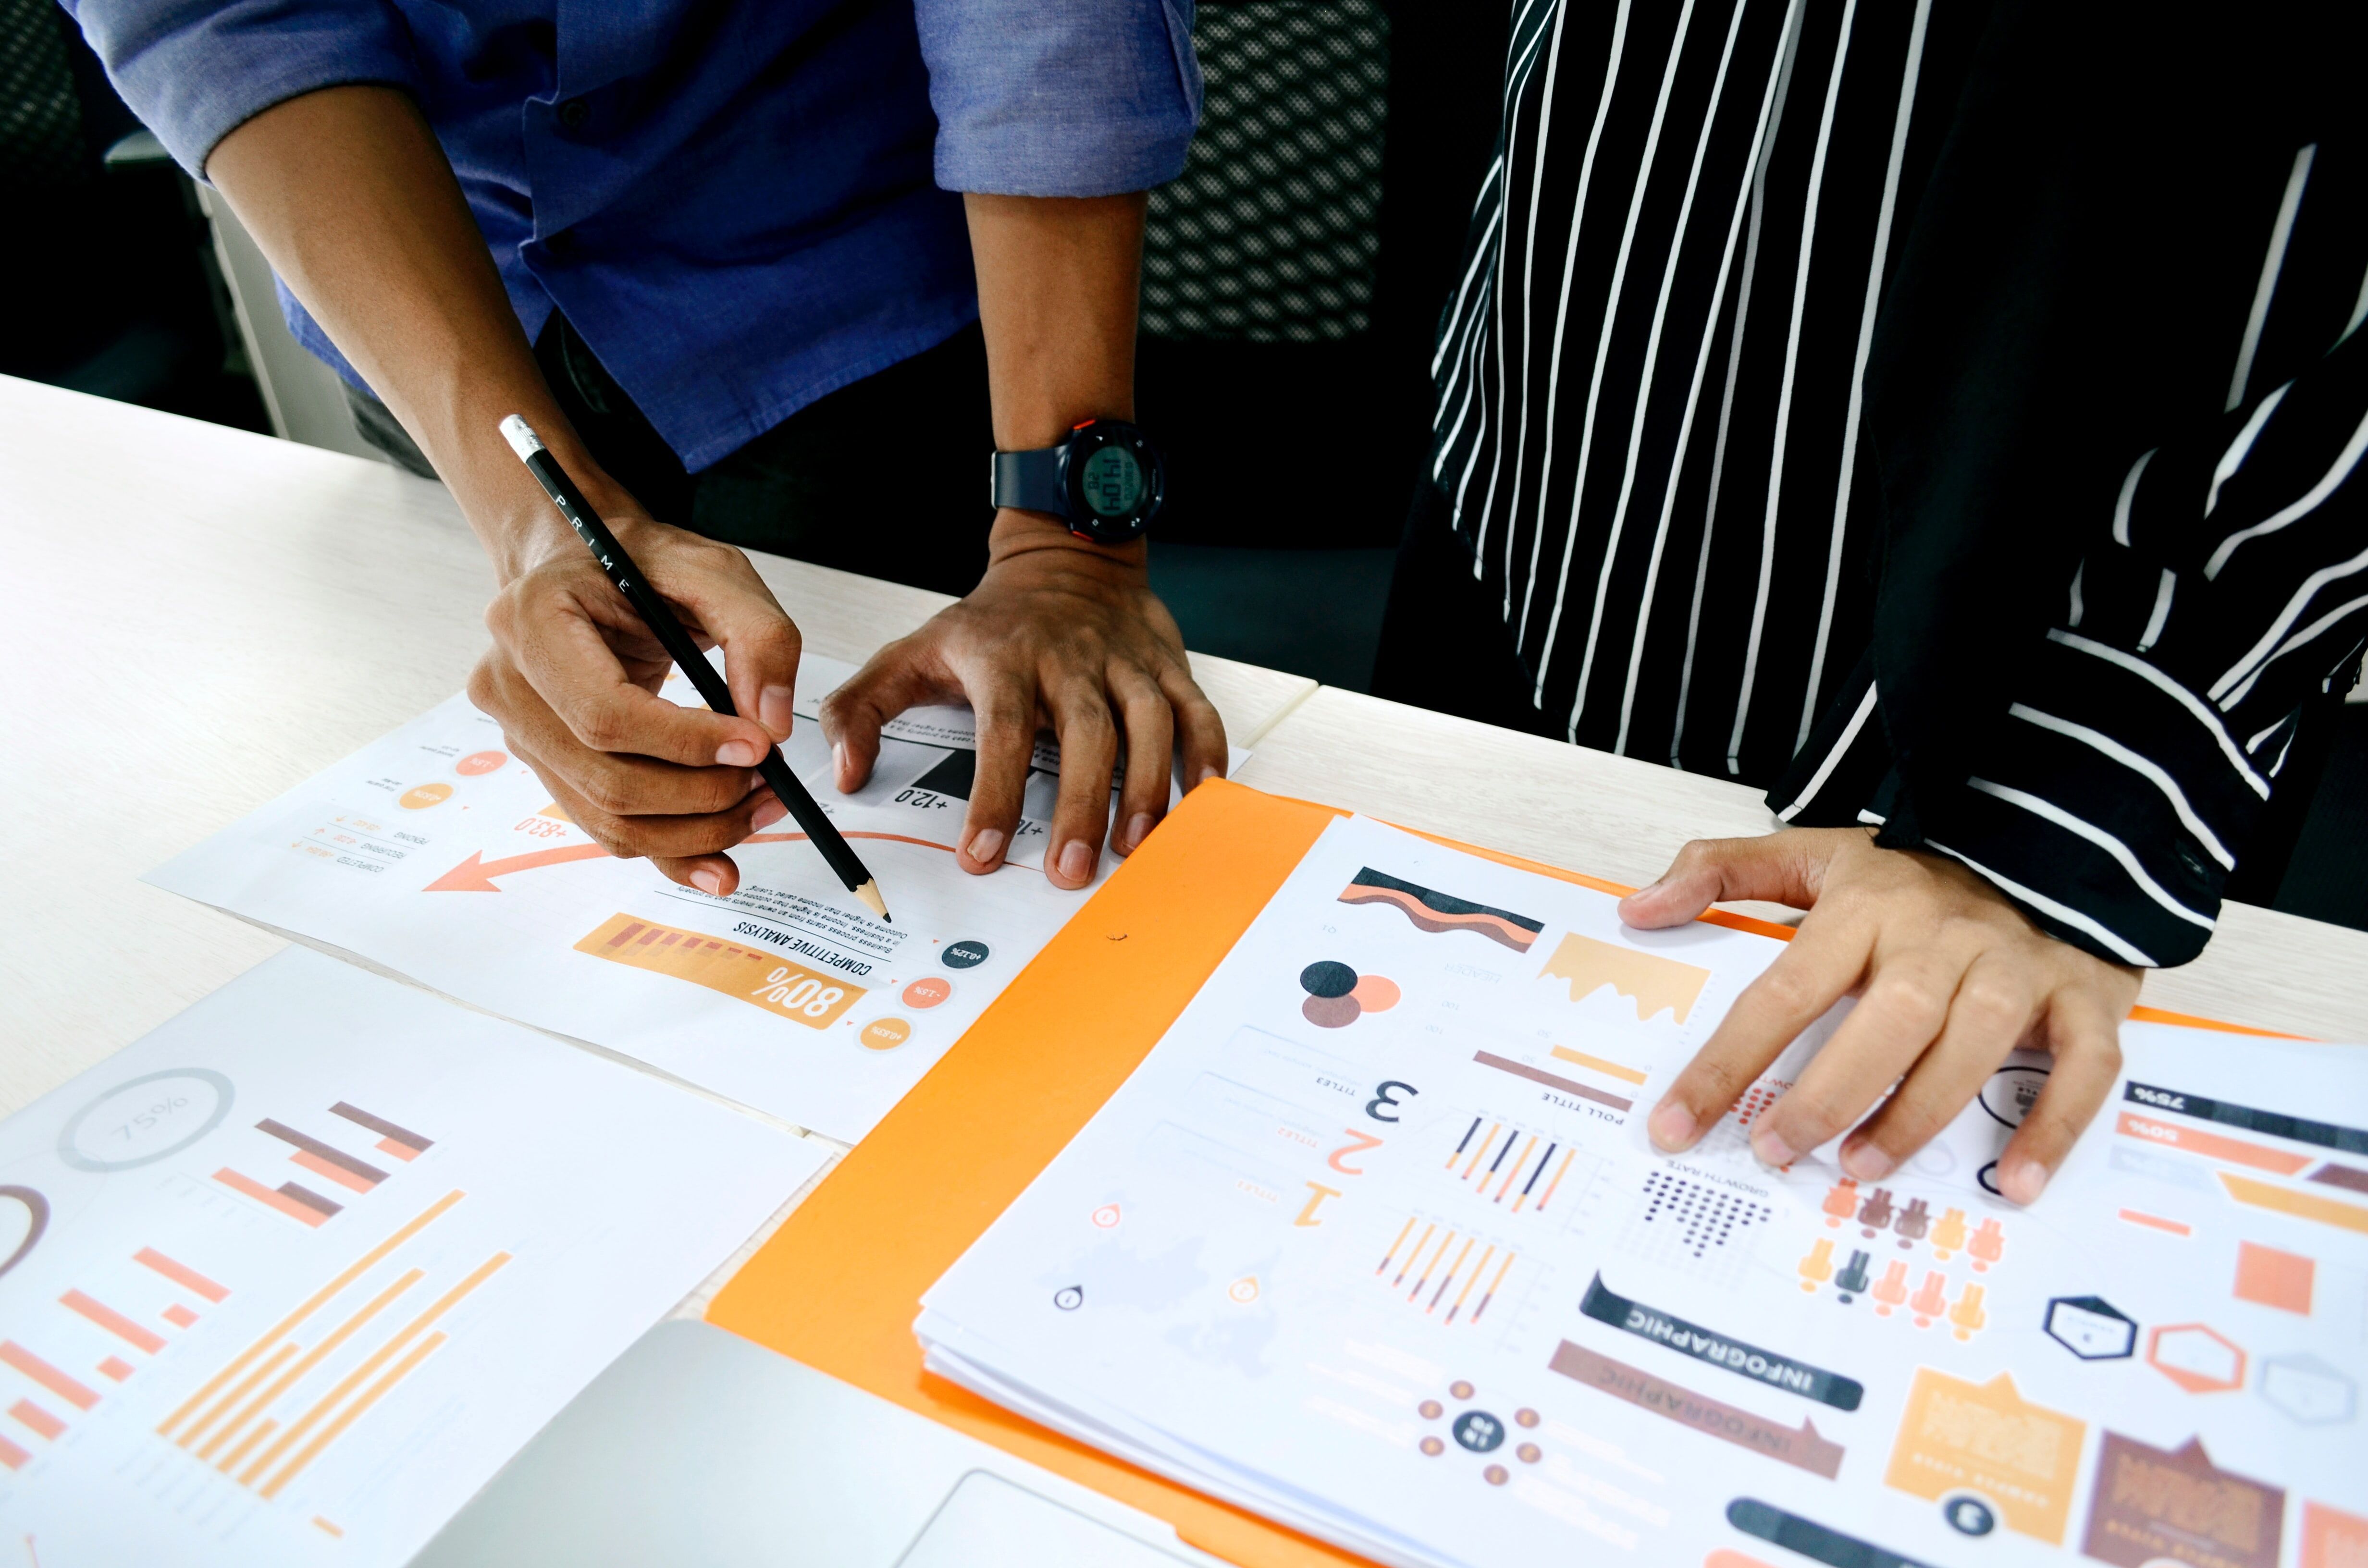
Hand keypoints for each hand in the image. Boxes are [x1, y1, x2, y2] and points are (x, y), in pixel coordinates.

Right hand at [470, 509, 804, 896]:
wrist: (588, 569)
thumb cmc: (643, 563)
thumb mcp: (715, 570)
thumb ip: (758, 635)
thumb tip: (769, 723)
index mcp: (533, 620)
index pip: (605, 712)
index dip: (685, 743)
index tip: (755, 746)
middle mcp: (510, 684)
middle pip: (607, 778)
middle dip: (701, 795)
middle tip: (770, 780)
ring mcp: (522, 734)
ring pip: (608, 818)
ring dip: (695, 831)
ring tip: (759, 805)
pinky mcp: (548, 767)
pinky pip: (607, 829)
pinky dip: (669, 851)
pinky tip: (720, 860)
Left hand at [820, 516, 1225, 889]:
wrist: (1062, 555)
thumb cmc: (989, 623)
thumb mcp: (910, 652)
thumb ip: (862, 710)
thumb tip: (845, 774)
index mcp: (1004, 658)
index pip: (999, 731)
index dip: (994, 796)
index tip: (983, 854)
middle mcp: (1069, 657)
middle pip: (1083, 732)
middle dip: (1081, 804)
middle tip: (1072, 871)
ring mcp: (1123, 659)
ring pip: (1147, 720)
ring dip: (1146, 786)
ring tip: (1136, 846)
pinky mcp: (1165, 662)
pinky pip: (1195, 707)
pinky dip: (1206, 751)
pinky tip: (1202, 797)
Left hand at [1622, 828, 2139, 1204]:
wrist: (2049, 834)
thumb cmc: (1916, 872)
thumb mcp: (1814, 852)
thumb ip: (1722, 872)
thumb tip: (1638, 910)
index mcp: (1869, 906)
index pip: (1783, 990)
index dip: (1727, 1063)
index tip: (1675, 1124)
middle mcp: (1943, 936)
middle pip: (1888, 1019)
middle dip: (1829, 1094)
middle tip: (1778, 1151)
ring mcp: (2019, 965)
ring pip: (1974, 1043)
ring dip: (1920, 1113)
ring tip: (1861, 1168)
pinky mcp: (2087, 994)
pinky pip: (2083, 1066)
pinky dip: (2054, 1126)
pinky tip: (2016, 1181)